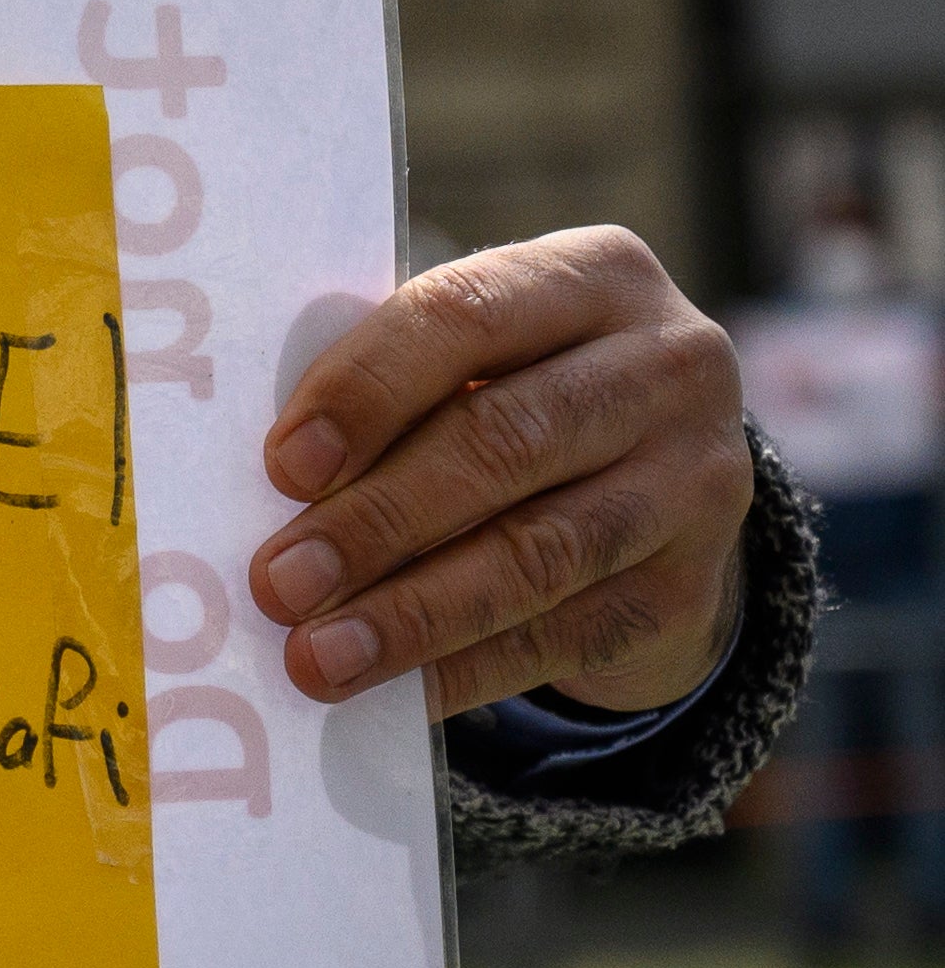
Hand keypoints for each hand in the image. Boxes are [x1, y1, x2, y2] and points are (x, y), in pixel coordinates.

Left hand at [247, 227, 753, 719]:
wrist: (663, 482)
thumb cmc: (515, 394)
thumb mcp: (475, 358)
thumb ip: (389, 386)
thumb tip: (271, 480)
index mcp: (592, 275)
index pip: (463, 316)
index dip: (367, 391)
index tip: (284, 466)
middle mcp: (669, 365)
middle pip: (504, 442)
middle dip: (377, 519)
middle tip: (280, 581)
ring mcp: (696, 478)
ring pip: (539, 552)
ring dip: (413, 613)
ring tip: (317, 655)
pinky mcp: (693, 584)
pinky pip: (564, 636)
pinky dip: (465, 668)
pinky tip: (390, 691)